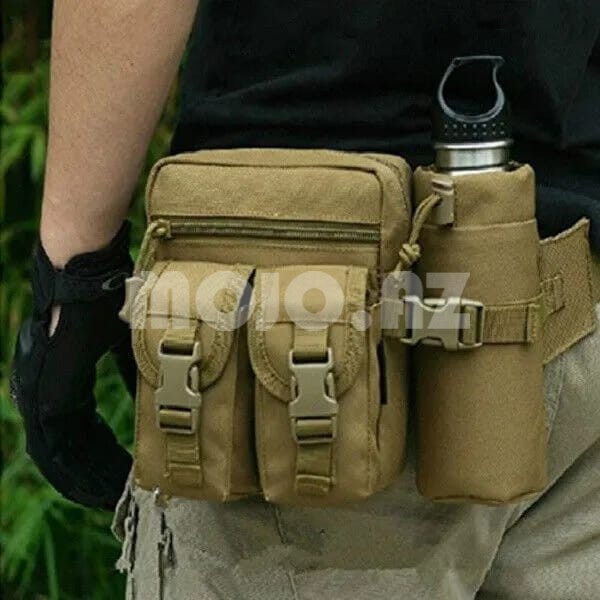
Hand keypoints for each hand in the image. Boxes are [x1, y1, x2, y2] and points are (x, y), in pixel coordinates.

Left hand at [10, 222, 135, 509]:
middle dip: (90, 475)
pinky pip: (59, 442)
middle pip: (63, 449)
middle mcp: (42, 389)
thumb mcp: (126, 342)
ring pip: (58, 452)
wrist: (88, 268)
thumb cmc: (110, 296)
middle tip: (115, 497)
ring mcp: (41, 390)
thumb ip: (132, 373)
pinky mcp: (48, 388)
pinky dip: (79, 465)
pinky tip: (100, 479)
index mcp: (60, 378)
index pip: (75, 430)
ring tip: (110, 498)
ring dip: (85, 477)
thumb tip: (153, 396)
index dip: (95, 456)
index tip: (118, 476)